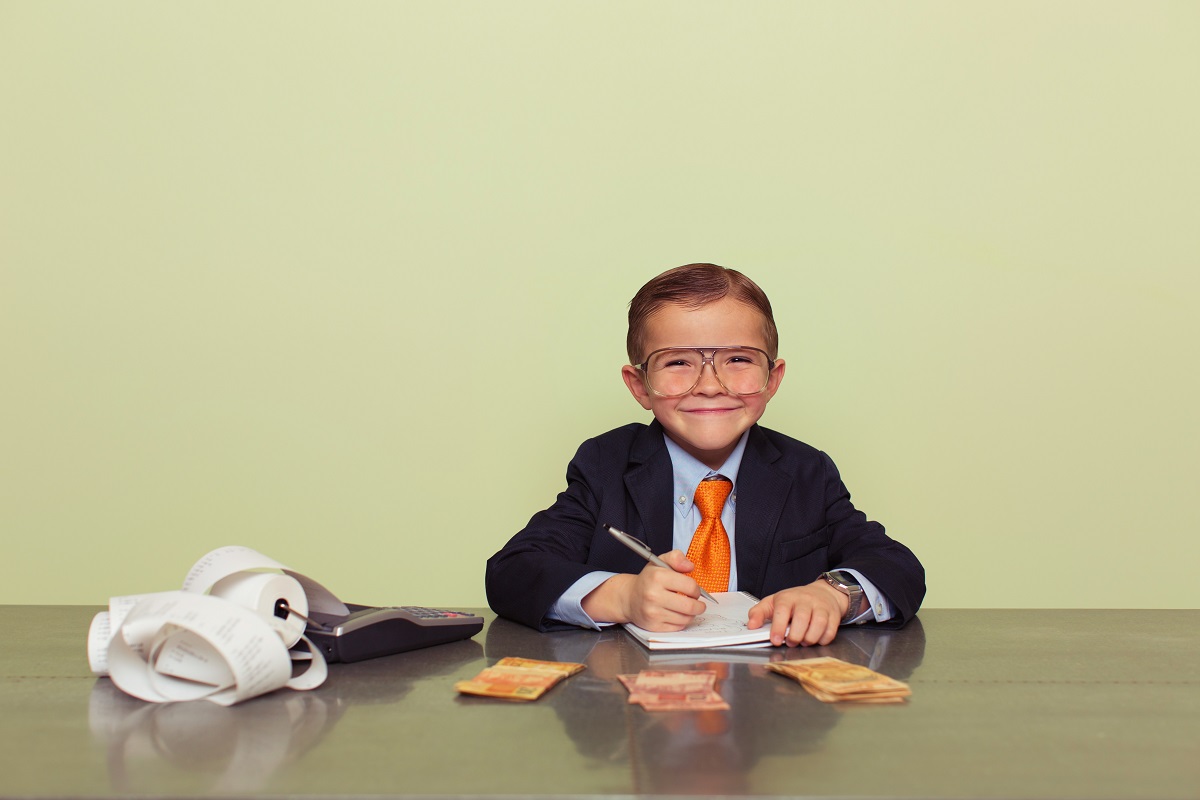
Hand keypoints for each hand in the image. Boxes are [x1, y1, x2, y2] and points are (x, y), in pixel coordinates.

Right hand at [581, 550, 706, 630]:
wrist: (629, 598)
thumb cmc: (648, 580)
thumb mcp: (659, 562)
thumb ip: (676, 558)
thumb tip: (690, 566)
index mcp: (657, 577)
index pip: (690, 586)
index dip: (696, 589)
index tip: (694, 590)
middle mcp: (654, 595)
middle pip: (690, 606)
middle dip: (699, 605)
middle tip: (697, 603)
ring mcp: (653, 613)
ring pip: (686, 618)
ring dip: (691, 614)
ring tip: (687, 608)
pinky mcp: (654, 626)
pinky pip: (678, 627)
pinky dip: (682, 621)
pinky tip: (677, 615)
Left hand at [747, 579, 848, 646]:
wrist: (822, 593)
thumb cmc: (795, 601)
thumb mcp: (773, 602)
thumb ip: (759, 613)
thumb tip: (751, 625)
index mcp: (788, 597)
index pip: (782, 610)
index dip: (778, 627)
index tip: (776, 640)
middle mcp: (805, 600)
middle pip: (802, 618)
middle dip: (795, 636)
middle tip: (791, 642)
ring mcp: (821, 607)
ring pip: (818, 624)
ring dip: (810, 638)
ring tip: (803, 641)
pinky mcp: (833, 615)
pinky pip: (830, 630)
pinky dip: (823, 639)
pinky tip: (816, 639)